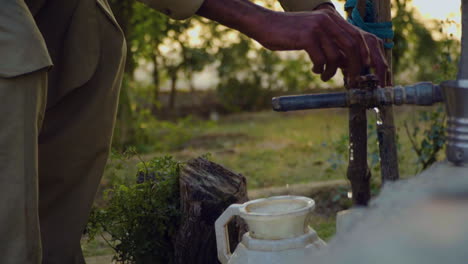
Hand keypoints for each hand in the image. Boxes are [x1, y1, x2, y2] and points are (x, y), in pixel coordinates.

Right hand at [197, 0, 388, 86]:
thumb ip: (330, 44)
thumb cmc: (287, 33)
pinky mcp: (307, 36)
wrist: (263, 23)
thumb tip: (348, 65)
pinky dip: (321, 68)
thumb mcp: (313, 36)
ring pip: (338, 55)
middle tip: (353, 83)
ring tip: (325, 75)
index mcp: (333, 19)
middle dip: (357, 68)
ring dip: (334, 71)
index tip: (374, 74)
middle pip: (355, 46)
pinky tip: (315, 70)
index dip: (372, 57)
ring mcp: (318, 27)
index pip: (362, 37)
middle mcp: (329, 19)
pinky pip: (322, 59)